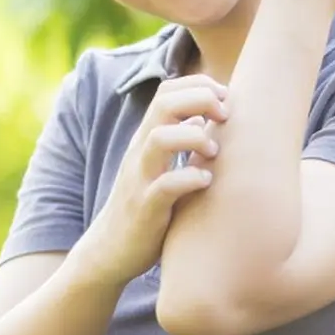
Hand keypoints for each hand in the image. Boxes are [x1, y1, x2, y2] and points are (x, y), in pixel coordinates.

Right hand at [78, 75, 227, 287]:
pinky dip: (189, 179)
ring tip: (213, 149)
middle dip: (199, 98)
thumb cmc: (145, 206)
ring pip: (159, 138)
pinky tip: (205, 181)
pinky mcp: (145, 208)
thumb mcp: (159, 166)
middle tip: (225, 114)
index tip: (224, 97)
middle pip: (163, 104)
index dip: (198, 84)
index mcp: (146, 138)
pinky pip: (165, 186)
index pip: (166, 91)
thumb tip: (203, 117)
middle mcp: (140, 152)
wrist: (109, 250)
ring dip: (193, 137)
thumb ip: (179, 141)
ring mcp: (141, 178)